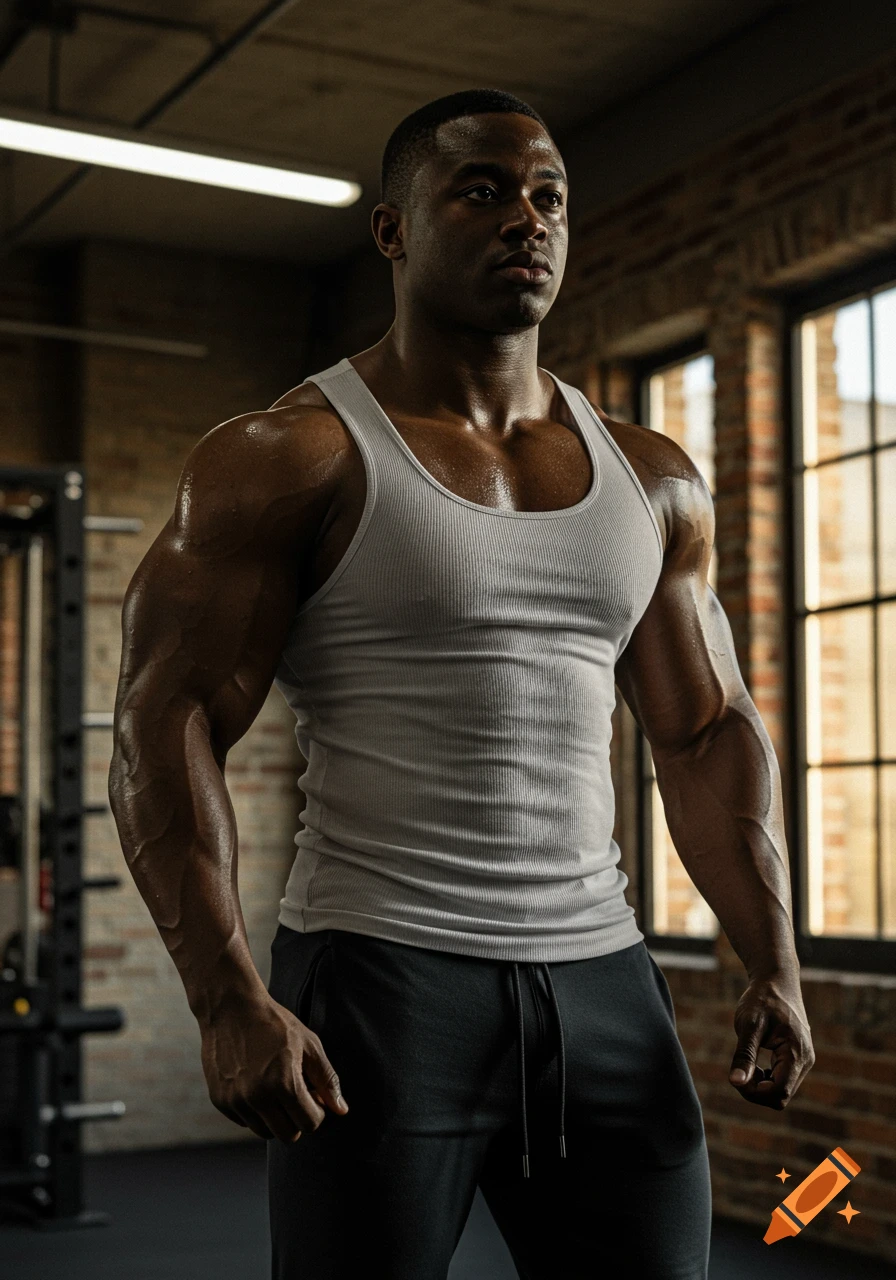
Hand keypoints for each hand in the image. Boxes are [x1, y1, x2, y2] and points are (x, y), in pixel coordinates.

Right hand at [199, 991, 348, 1141]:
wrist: (230, 1008)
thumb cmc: (273, 1023)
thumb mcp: (308, 1044)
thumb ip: (327, 1079)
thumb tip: (341, 1110)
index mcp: (283, 1083)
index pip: (310, 1124)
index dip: (317, 1111)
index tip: (312, 1095)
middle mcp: (257, 1097)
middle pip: (288, 1135)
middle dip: (298, 1120)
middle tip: (296, 1095)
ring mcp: (236, 1101)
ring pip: (265, 1132)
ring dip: (275, 1118)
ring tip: (276, 1089)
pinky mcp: (220, 1101)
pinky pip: (245, 1122)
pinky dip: (254, 1112)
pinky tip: (256, 1085)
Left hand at [728, 972, 814, 1108]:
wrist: (777, 980)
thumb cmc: (761, 999)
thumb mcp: (748, 1024)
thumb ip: (744, 1055)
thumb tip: (735, 1082)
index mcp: (797, 1054)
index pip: (778, 1093)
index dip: (754, 1091)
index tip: (737, 1074)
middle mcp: (805, 1061)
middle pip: (780, 1097)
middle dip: (756, 1090)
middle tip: (739, 1067)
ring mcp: (804, 1061)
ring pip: (782, 1091)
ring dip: (761, 1085)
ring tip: (747, 1062)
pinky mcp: (798, 1058)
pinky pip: (783, 1081)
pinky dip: (767, 1079)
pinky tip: (755, 1063)